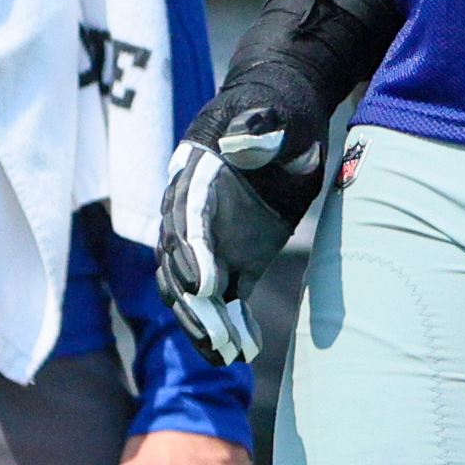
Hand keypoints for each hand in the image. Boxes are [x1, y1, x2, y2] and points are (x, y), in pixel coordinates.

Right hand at [158, 71, 329, 365]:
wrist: (284, 117)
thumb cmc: (278, 109)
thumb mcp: (275, 112)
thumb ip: (259, 126)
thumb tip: (244, 140)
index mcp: (194, 175)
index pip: (185, 219)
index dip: (192, 253)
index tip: (205, 284)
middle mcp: (192, 212)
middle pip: (180, 263)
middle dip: (193, 303)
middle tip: (215, 336)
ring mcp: (212, 238)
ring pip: (194, 289)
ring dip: (205, 323)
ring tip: (226, 355)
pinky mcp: (234, 256)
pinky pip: (225, 297)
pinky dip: (230, 324)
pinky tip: (245, 351)